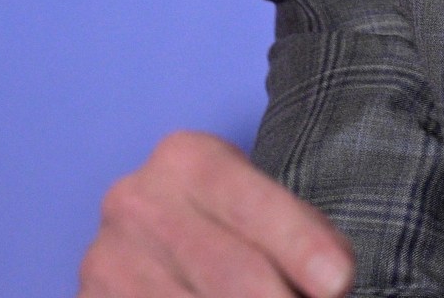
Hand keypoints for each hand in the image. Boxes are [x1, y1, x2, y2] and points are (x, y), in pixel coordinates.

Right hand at [78, 131, 353, 297]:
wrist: (157, 247)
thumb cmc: (233, 234)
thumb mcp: (268, 217)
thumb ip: (304, 243)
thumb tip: (333, 286)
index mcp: (188, 159)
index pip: (257, 207)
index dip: (302, 248)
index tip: (338, 283)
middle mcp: (136, 200)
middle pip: (235, 277)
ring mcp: (105, 257)